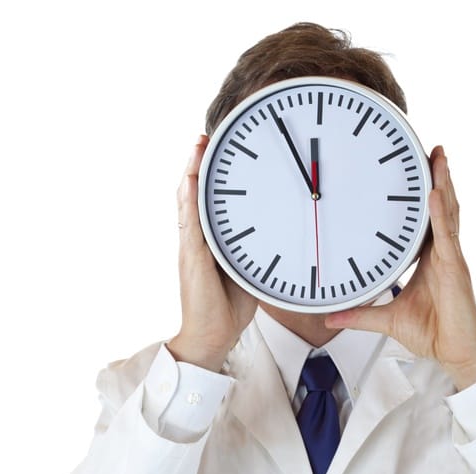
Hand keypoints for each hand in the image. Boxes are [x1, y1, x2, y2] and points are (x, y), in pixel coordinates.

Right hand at [168, 135, 257, 371]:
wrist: (214, 336)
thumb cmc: (232, 306)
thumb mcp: (252, 269)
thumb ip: (259, 247)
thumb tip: (288, 229)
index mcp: (211, 239)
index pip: (209, 199)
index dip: (211, 173)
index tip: (218, 147)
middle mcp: (197, 238)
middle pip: (194, 192)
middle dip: (198, 163)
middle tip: (206, 135)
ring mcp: (192, 247)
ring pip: (187, 201)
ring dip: (191, 172)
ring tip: (197, 145)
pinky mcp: (191, 258)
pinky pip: (189, 224)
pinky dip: (189, 200)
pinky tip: (190, 180)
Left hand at [325, 146, 475, 389]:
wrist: (455, 353)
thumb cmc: (432, 334)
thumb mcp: (386, 320)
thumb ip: (359, 315)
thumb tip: (330, 317)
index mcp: (430, 259)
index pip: (426, 220)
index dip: (424, 195)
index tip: (416, 170)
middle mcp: (443, 253)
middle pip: (442, 207)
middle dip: (438, 177)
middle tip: (431, 150)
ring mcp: (452, 258)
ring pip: (448, 214)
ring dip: (443, 184)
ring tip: (438, 158)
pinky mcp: (455, 269)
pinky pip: (447, 236)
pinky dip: (441, 214)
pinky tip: (435, 194)